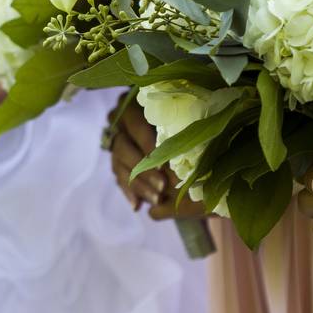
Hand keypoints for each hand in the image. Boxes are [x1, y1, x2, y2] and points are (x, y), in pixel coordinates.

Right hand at [107, 95, 205, 219]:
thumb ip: (180, 121)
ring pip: (120, 165)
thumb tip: (197, 142)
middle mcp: (118, 122)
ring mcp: (114, 141)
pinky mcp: (115, 159)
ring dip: (139, 185)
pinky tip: (138, 206)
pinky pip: (118, 177)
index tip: (162, 164)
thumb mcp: (178, 110)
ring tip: (156, 200)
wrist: (162, 114)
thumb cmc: (179, 110)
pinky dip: (129, 192)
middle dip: (144, 171)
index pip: (136, 126)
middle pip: (125, 148)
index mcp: (131, 106)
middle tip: (162, 187)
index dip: (148, 145)